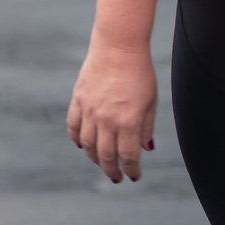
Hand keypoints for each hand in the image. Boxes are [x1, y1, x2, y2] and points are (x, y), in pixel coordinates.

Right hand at [67, 38, 158, 183]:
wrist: (118, 46)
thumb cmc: (140, 72)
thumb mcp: (151, 101)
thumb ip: (147, 126)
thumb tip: (146, 148)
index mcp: (128, 122)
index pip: (129, 156)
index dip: (131, 170)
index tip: (134, 176)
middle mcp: (107, 120)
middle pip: (106, 156)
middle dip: (112, 170)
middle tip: (116, 177)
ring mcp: (90, 111)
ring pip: (87, 145)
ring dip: (94, 158)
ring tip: (101, 163)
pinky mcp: (78, 100)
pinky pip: (73, 127)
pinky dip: (76, 139)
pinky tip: (82, 145)